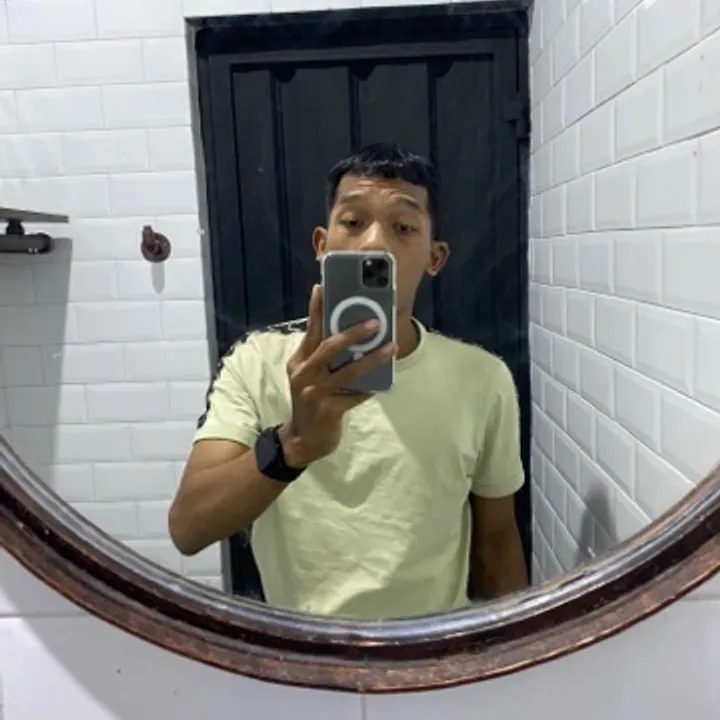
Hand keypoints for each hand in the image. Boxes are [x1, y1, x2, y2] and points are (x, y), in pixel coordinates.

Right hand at [280, 284, 395, 466]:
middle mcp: (303, 373)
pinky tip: (383, 383)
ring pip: (347, 370)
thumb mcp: (309, 377)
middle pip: (329, 346)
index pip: (310, 330)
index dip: (316, 309)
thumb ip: (322, 358)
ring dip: (371, 358)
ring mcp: (314, 392)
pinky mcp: (328, 409)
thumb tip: (350, 337)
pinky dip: (370, 388)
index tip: (321, 288)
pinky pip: (355, 395)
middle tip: (375, 322)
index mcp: (299, 361)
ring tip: (390, 347)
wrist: (301, 440)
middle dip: (353, 332)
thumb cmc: (311, 403)